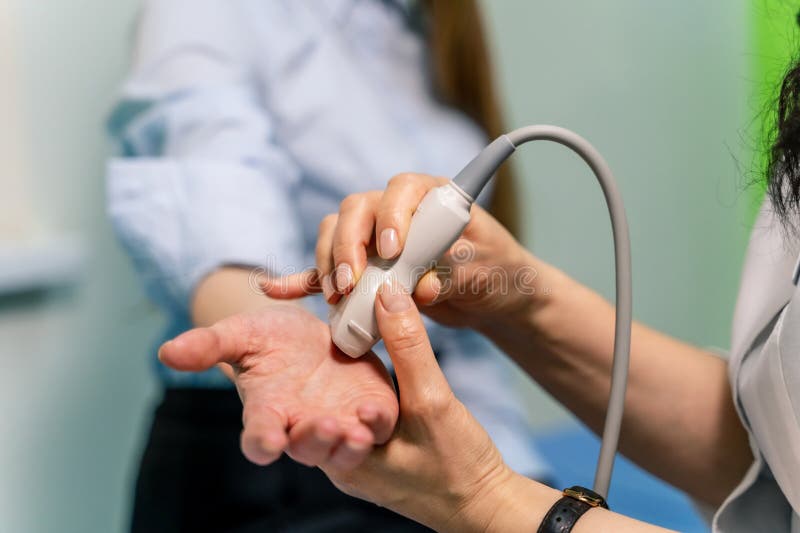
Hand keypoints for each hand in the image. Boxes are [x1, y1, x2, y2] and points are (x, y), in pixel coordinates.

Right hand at [158, 304, 397, 469]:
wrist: (313, 333)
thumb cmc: (271, 339)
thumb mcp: (240, 334)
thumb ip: (208, 345)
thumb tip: (167, 351)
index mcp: (268, 414)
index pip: (259, 439)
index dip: (262, 443)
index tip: (267, 441)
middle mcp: (302, 426)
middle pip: (306, 447)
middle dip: (314, 440)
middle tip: (323, 425)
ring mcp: (339, 423)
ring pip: (343, 447)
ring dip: (349, 444)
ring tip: (356, 431)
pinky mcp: (370, 411)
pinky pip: (376, 427)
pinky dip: (377, 424)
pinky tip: (375, 411)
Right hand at [265, 173, 558, 330]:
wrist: (492, 293)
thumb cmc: (496, 271)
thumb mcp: (485, 273)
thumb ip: (453, 276)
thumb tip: (418, 289)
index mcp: (433, 197)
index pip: (403, 189)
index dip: (391, 214)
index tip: (392, 250)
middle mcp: (399, 210)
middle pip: (358, 210)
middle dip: (348, 245)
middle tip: (351, 282)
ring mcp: (376, 236)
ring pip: (337, 234)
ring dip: (329, 263)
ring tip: (337, 296)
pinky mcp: (366, 267)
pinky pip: (329, 268)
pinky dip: (305, 279)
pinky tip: (278, 291)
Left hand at [319, 279, 517, 530]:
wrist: (484, 505)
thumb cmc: (458, 465)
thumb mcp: (433, 400)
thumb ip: (409, 348)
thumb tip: (388, 294)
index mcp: (343, 458)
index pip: (305, 413)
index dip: (301, 371)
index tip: (303, 327)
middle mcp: (341, 463)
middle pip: (314, 409)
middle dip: (316, 372)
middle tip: (314, 328)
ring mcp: (358, 461)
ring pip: (337, 409)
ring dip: (339, 378)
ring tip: (336, 335)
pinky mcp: (376, 455)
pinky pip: (356, 416)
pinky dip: (359, 389)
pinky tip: (363, 361)